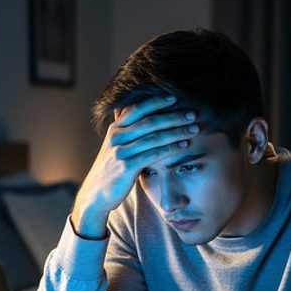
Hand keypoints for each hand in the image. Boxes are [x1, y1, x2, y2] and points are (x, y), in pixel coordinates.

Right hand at [72, 96, 199, 237]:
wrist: (97, 193)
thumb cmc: (112, 169)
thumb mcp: (115, 146)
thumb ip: (126, 131)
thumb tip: (139, 115)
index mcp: (115, 128)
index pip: (138, 109)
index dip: (157, 102)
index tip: (175, 98)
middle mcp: (117, 137)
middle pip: (150, 122)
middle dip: (173, 116)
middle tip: (192, 114)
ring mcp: (121, 152)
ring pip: (154, 137)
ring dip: (177, 132)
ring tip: (194, 129)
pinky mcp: (126, 167)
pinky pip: (153, 154)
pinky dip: (170, 149)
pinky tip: (184, 145)